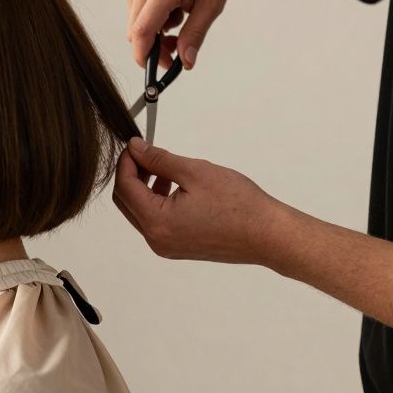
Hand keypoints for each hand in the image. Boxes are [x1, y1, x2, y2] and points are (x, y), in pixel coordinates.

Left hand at [112, 137, 286, 265]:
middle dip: (131, 174)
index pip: (124, 187)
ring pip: (139, 212)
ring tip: (163, 168)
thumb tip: (136, 149)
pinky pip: (155, 221)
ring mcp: (166, 246)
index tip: (134, 145)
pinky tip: (172, 185)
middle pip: (126, 202)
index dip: (126, 162)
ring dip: (144, 187)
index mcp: (157, 222)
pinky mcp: (177, 247)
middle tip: (145, 153)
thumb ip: (159, 159)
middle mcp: (156, 240)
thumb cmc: (239, 205)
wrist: (268, 234)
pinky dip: (156, 201)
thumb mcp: (195, 172)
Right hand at [123, 0, 244, 70]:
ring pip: (135, 25)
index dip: (145, 56)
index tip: (156, 70)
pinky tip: (170, 8)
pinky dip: (151, 19)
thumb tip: (185, 63)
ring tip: (180, 19)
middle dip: (154, 48)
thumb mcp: (213, 5)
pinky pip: (135, 13)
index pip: (142, 31)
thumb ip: (195, 35)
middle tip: (177, 50)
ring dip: (154, 33)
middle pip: (135, 32)